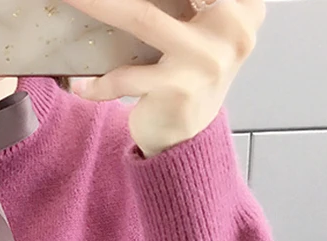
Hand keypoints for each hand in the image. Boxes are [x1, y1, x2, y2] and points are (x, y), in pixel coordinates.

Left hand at [63, 0, 265, 156]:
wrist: (186, 141)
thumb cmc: (188, 79)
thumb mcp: (201, 32)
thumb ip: (188, 6)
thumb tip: (124, 0)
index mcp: (244, 7)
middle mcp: (232, 29)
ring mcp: (205, 60)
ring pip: (142, 18)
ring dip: (99, 5)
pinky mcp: (177, 89)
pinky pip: (124, 76)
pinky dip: (99, 83)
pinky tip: (82, 87)